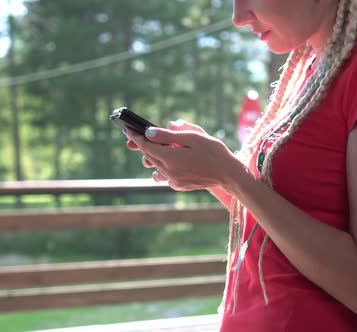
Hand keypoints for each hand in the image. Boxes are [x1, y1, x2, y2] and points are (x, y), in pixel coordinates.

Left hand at [123, 122, 244, 191]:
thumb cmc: (213, 151)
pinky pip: (164, 176)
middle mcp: (169, 171)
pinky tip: (172, 161)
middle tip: (137, 135)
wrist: (229, 173)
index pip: (146, 146)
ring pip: (154, 167)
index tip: (127, 129)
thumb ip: (169, 135)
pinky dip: (164, 168)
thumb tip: (149, 133)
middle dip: (142, 145)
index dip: (136, 136)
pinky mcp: (179, 186)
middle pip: (148, 156)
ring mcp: (173, 181)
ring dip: (153, 157)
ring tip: (159, 148)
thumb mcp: (193, 137)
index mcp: (171, 157)